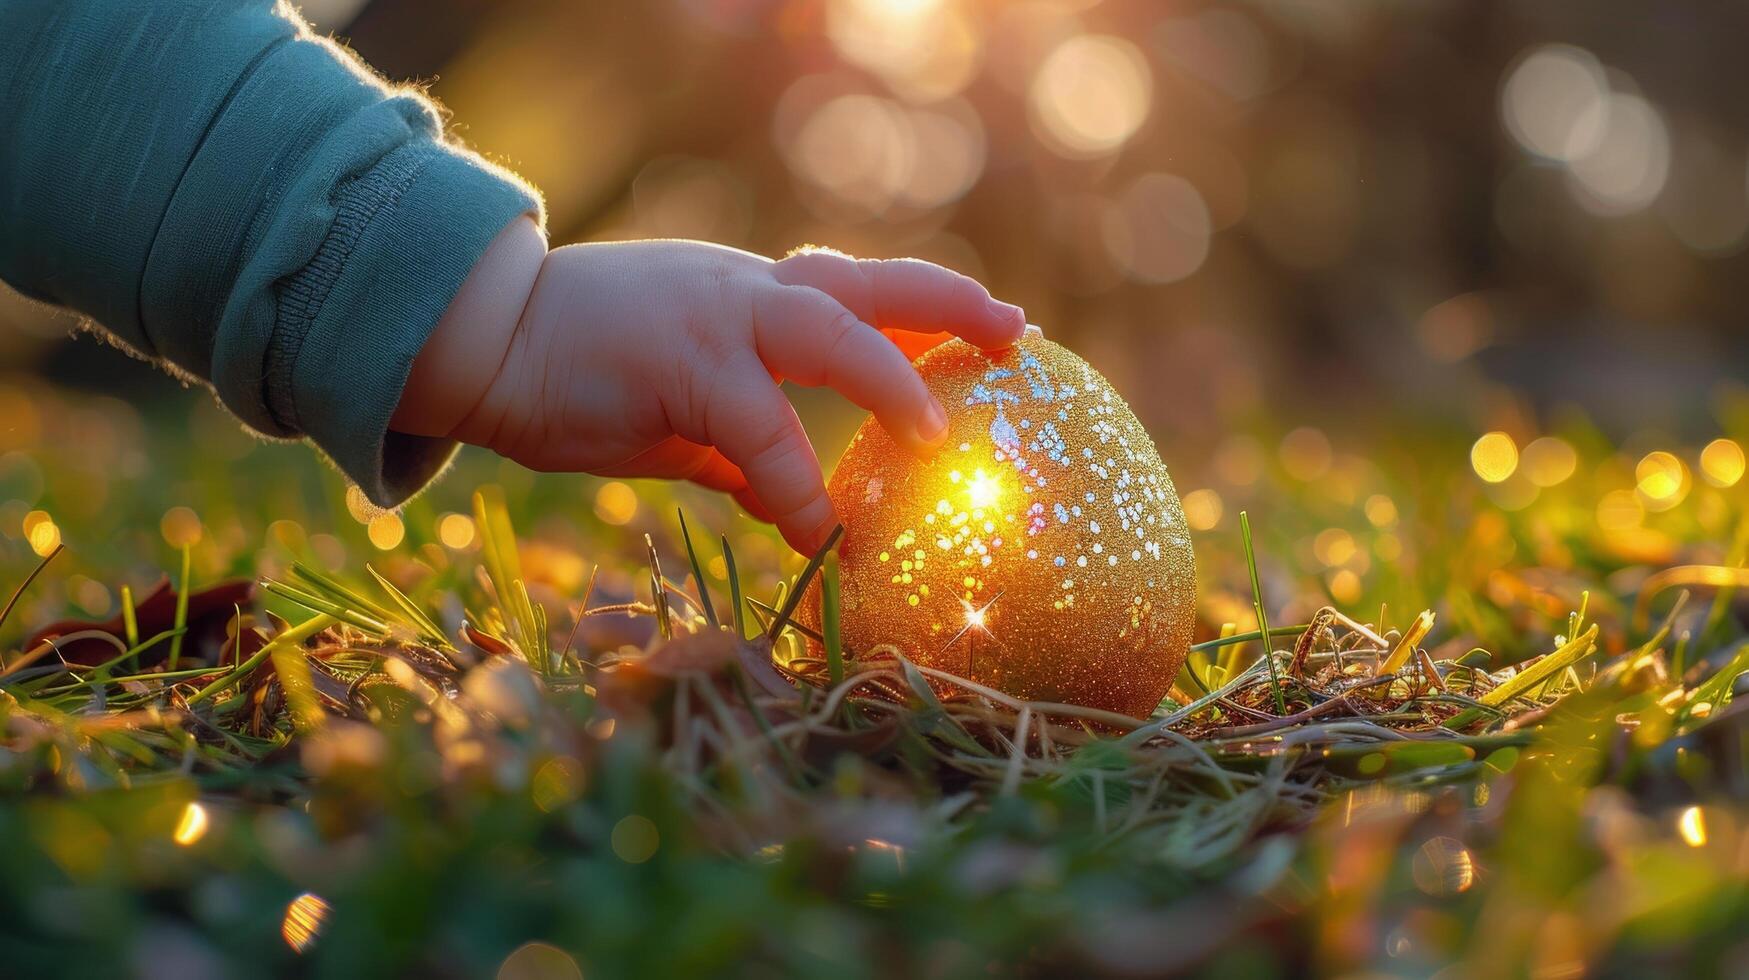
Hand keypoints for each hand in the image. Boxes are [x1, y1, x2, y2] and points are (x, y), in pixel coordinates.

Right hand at [392, 218, 1026, 552]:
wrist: (486, 341)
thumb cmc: (579, 371)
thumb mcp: (679, 408)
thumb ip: (736, 445)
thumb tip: (783, 499)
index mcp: (753, 298)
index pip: (856, 293)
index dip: (927, 308)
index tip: (990, 326)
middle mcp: (749, 294)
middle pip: (871, 283)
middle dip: (951, 302)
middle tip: (1019, 332)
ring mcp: (719, 321)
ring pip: (831, 331)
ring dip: (893, 377)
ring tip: (941, 434)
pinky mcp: (684, 365)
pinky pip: (762, 429)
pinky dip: (796, 487)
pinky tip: (819, 535)